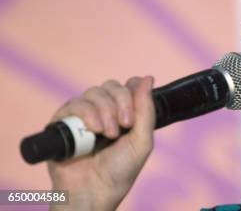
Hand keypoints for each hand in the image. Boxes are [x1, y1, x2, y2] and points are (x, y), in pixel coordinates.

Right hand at [47, 76, 154, 209]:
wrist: (93, 192)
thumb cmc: (119, 171)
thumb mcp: (142, 140)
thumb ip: (146, 109)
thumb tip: (148, 78)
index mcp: (122, 113)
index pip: (127, 86)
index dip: (132, 91)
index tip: (134, 111)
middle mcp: (102, 111)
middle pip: (111, 86)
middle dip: (121, 102)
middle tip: (124, 125)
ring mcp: (82, 116)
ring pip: (93, 92)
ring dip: (104, 110)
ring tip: (107, 133)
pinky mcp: (63, 122)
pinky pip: (74, 103)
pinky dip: (87, 113)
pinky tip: (94, 130)